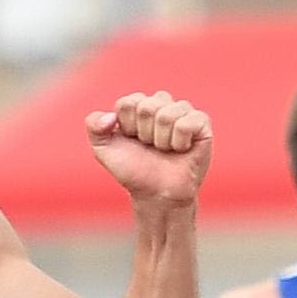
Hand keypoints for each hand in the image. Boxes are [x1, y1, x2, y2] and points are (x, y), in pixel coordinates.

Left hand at [86, 90, 213, 207]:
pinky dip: (179, 143)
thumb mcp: (103, 150)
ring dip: (161, 141)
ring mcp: (183, 112)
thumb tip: (111, 116)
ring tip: (165, 150)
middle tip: (150, 148)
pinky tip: (181, 150)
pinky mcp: (202, 124)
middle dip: (143, 134)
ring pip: (166, 115)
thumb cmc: (133, 171)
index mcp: (139, 105)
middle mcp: (162, 104)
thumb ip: (94, 126)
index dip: (127, 126)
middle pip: (147, 107)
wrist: (156, 195)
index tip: (132, 140)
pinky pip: (186, 124)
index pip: (128, 102)